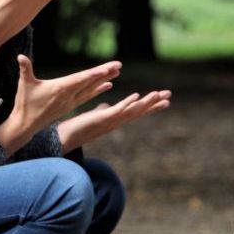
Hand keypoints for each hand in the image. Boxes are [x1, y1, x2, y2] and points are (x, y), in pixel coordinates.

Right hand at [0, 55, 118, 154]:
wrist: (26, 124)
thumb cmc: (25, 103)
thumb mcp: (24, 85)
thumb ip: (25, 69)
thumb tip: (20, 56)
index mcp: (60, 89)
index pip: (80, 79)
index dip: (93, 74)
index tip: (106, 69)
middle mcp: (69, 95)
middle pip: (90, 82)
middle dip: (104, 73)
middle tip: (119, 64)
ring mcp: (71, 101)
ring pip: (91, 89)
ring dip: (104, 79)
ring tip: (117, 72)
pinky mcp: (71, 105)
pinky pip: (88, 96)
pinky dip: (98, 89)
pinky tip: (109, 85)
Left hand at [57, 89, 171, 150]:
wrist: (64, 138)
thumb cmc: (79, 128)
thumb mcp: (94, 117)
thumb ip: (102, 111)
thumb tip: (106, 105)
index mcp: (116, 119)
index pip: (137, 111)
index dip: (150, 106)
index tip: (164, 100)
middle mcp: (116, 121)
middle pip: (139, 111)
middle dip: (154, 104)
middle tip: (169, 96)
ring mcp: (110, 121)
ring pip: (132, 111)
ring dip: (146, 103)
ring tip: (158, 94)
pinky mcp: (101, 119)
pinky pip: (117, 110)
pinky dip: (127, 103)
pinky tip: (136, 96)